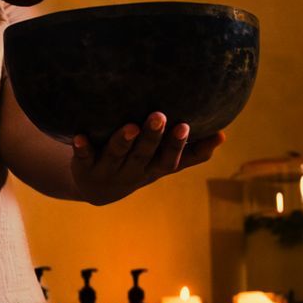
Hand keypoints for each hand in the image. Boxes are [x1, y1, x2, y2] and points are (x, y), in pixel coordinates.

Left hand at [70, 114, 223, 205]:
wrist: (96, 187)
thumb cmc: (138, 166)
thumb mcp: (164, 164)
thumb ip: (192, 153)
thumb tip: (223, 135)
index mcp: (153, 169)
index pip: (169, 160)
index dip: (177, 146)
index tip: (186, 126)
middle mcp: (132, 171)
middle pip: (143, 155)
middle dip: (152, 138)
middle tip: (159, 116)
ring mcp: (108, 170)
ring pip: (116, 156)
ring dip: (123, 142)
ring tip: (130, 126)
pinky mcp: (85, 167)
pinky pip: (83, 158)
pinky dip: (82, 148)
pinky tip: (78, 136)